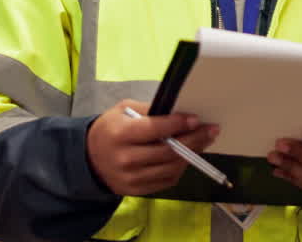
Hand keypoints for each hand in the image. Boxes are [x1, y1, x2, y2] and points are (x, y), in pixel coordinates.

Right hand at [86, 100, 220, 195]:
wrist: (89, 159)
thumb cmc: (111, 129)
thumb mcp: (123, 110)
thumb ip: (150, 110)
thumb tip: (179, 111)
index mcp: (120, 135)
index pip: (154, 129)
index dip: (178, 124)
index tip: (196, 119)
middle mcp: (125, 159)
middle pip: (168, 150)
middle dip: (194, 139)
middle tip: (212, 130)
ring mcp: (131, 178)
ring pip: (171, 167)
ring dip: (193, 154)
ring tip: (205, 141)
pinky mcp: (137, 191)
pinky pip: (167, 180)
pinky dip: (181, 167)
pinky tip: (190, 155)